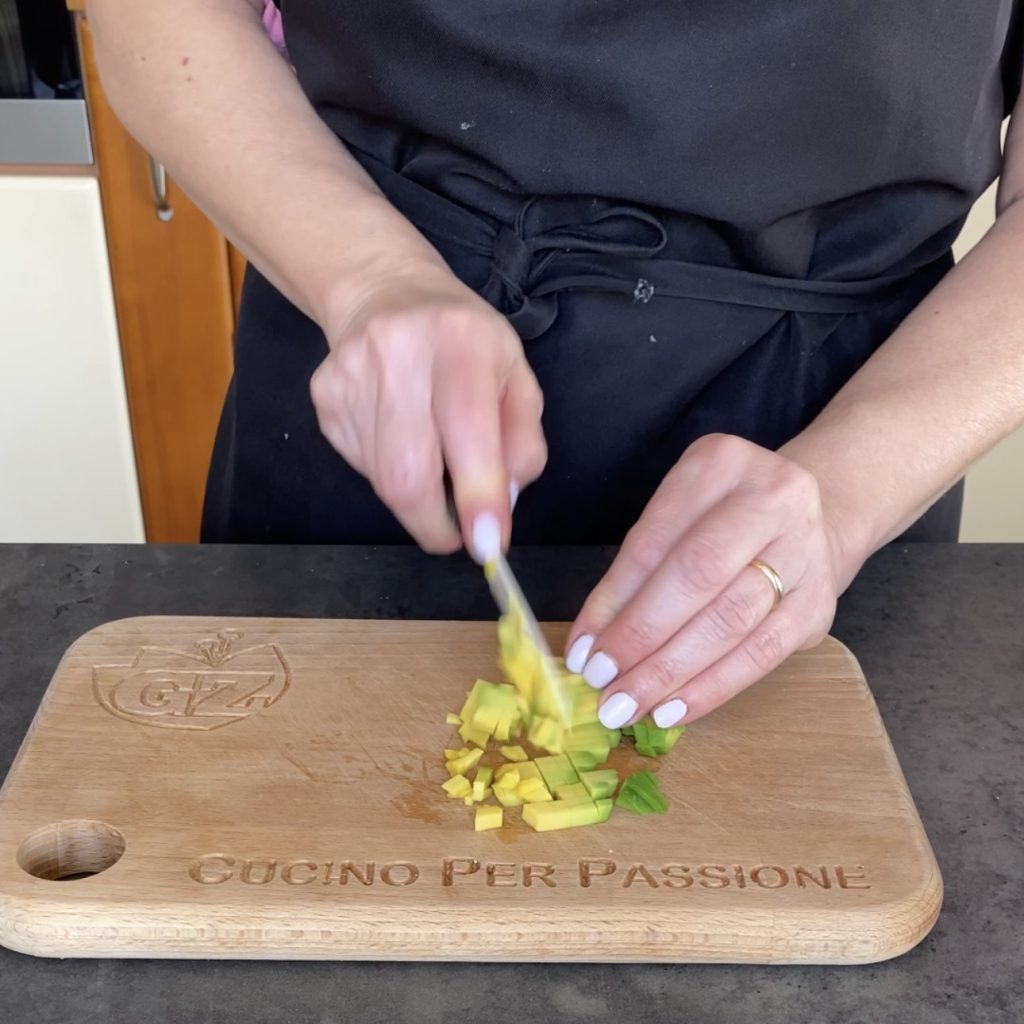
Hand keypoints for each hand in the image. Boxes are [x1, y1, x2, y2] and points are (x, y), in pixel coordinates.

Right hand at [310, 262, 546, 555]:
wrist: (385, 291)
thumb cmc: (466, 343)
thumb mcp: (516, 377)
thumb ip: (522, 442)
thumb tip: (502, 504)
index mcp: (461, 341)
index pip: (466, 429)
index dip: (476, 495)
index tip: (488, 544)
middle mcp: (398, 352)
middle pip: (406, 471)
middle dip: (434, 523)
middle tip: (456, 534)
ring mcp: (350, 375)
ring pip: (382, 478)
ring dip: (415, 493)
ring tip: (431, 452)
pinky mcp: (323, 397)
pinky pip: (361, 465)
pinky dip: (389, 472)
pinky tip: (401, 435)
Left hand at [564, 434, 843, 729]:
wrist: (811, 517)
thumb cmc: (720, 520)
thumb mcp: (674, 519)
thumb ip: (634, 572)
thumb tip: (589, 644)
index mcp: (718, 464)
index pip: (655, 541)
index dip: (614, 600)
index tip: (582, 649)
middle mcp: (771, 498)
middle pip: (697, 577)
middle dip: (641, 637)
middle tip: (601, 683)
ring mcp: (804, 550)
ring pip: (730, 621)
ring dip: (671, 672)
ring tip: (628, 704)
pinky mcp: (819, 603)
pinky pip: (762, 654)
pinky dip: (712, 687)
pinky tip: (673, 710)